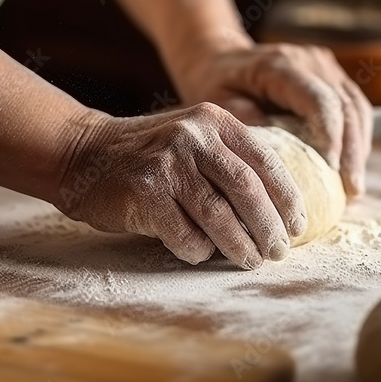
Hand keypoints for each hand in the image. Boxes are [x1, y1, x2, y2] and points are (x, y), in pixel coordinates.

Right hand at [56, 103, 307, 268]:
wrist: (83, 154)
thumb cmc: (148, 155)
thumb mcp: (193, 138)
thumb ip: (230, 161)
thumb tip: (279, 212)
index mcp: (213, 120)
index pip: (265, 162)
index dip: (287, 199)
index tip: (298, 226)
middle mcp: (192, 136)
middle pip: (247, 190)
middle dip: (269, 228)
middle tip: (279, 252)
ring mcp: (167, 163)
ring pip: (220, 216)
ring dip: (240, 246)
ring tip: (250, 261)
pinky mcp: (144, 193)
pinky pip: (185, 235)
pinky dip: (199, 250)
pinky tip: (200, 252)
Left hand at [176, 41, 372, 196]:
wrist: (220, 58)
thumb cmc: (216, 84)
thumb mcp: (218, 105)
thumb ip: (247, 126)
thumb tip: (278, 160)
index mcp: (280, 65)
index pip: (319, 100)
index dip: (331, 137)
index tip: (330, 171)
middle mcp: (308, 60)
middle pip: (346, 105)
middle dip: (352, 151)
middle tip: (352, 190)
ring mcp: (324, 65)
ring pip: (357, 106)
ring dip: (359, 147)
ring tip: (355, 187)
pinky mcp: (332, 75)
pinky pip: (353, 107)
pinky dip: (355, 138)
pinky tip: (350, 168)